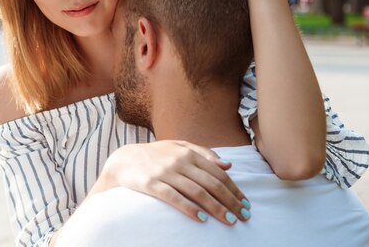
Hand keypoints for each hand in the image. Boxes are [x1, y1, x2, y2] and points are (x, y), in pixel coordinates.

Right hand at [94, 140, 250, 224]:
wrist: (122, 160)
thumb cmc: (154, 155)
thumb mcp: (178, 147)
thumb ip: (203, 154)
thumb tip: (228, 166)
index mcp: (188, 153)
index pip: (218, 174)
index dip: (234, 189)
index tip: (245, 204)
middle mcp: (179, 162)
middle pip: (211, 184)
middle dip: (230, 201)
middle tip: (244, 216)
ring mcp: (165, 173)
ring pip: (197, 192)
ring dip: (216, 208)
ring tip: (230, 221)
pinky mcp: (152, 184)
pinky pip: (174, 198)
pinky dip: (190, 209)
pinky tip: (202, 220)